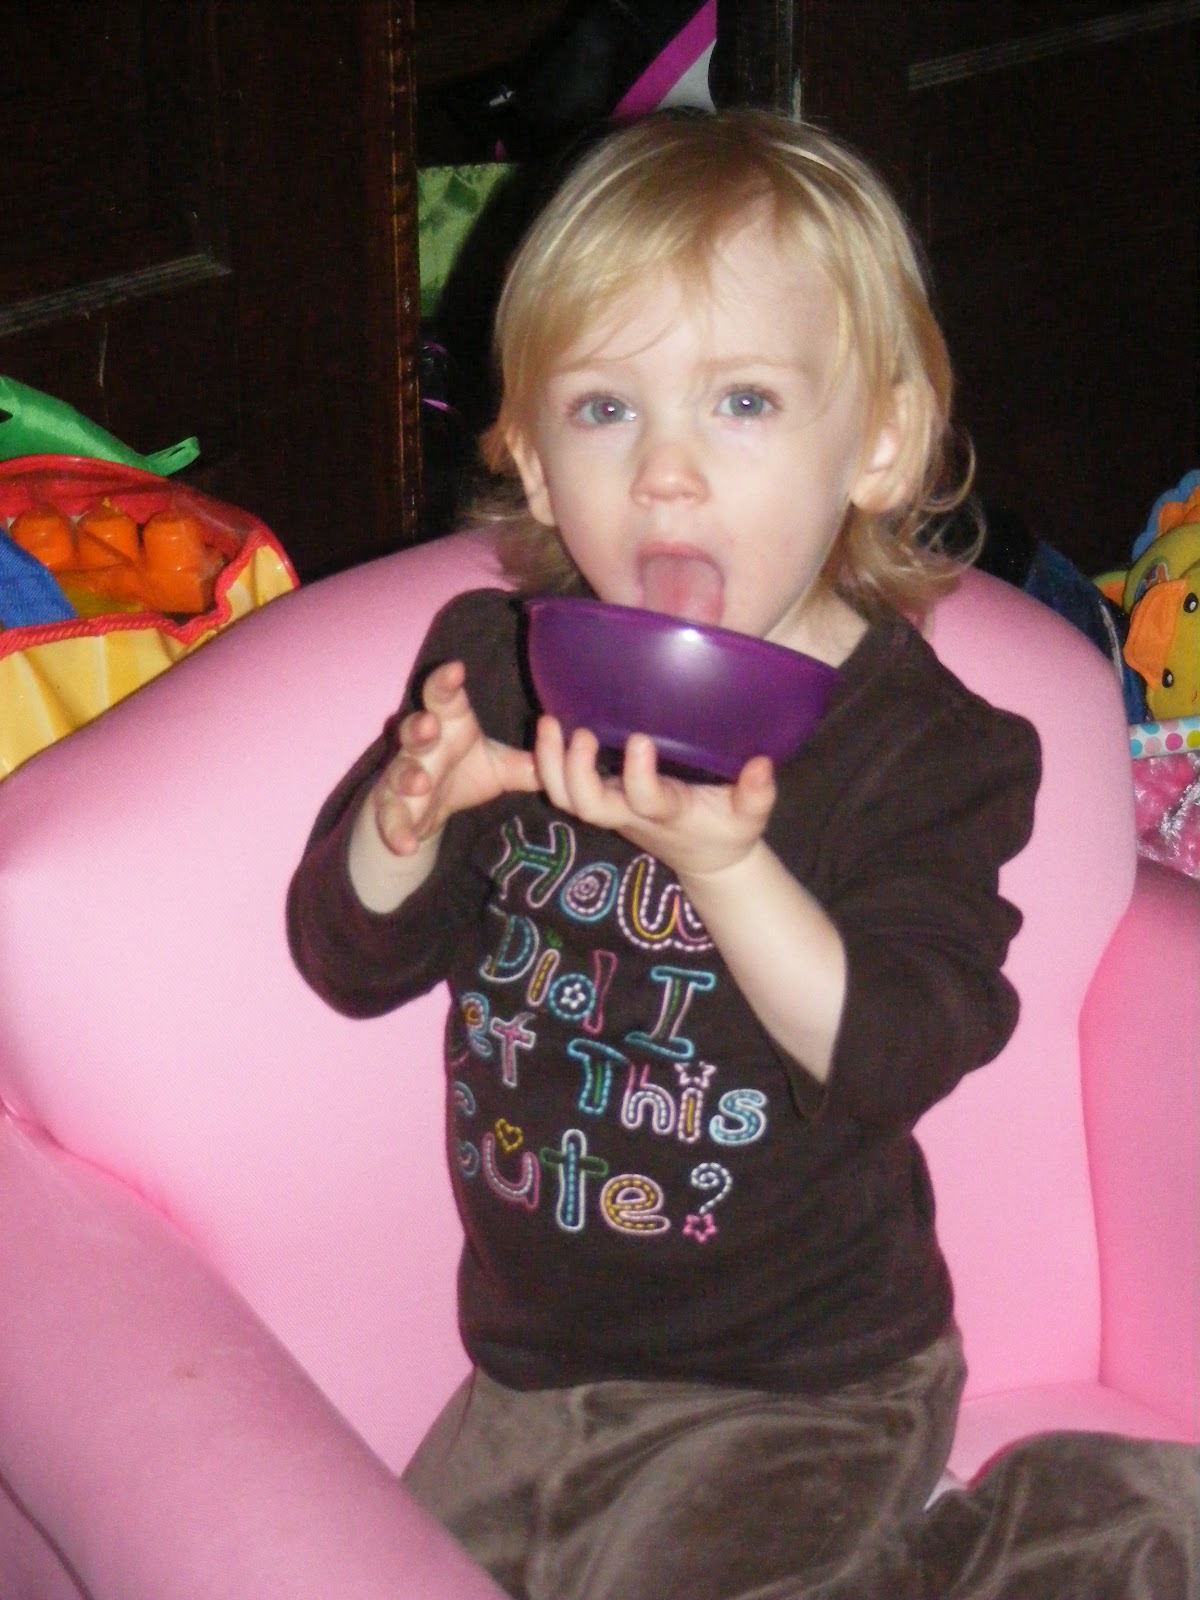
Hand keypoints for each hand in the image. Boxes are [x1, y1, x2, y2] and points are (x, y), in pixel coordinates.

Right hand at [372, 660, 537, 855]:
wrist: (427, 809)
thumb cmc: (464, 773)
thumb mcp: (500, 768)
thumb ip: (531, 764)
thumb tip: (570, 758)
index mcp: (448, 725)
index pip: (444, 697)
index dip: (446, 682)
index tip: (456, 670)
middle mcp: (422, 746)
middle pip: (415, 729)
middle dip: (420, 727)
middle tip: (431, 725)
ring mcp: (403, 776)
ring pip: (400, 771)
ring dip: (408, 776)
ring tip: (421, 782)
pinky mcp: (393, 808)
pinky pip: (391, 819)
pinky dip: (397, 831)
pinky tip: (406, 845)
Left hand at [533, 716, 776, 882]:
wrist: (704, 858)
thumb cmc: (726, 830)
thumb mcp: (750, 816)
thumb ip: (756, 794)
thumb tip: (762, 765)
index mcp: (666, 812)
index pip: (645, 801)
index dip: (637, 777)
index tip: (641, 740)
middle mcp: (629, 812)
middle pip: (586, 806)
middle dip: (574, 772)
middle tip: (579, 732)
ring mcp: (609, 806)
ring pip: (564, 799)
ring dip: (548, 765)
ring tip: (547, 723)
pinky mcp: (600, 794)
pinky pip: (561, 785)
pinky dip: (542, 763)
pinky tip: (542, 728)